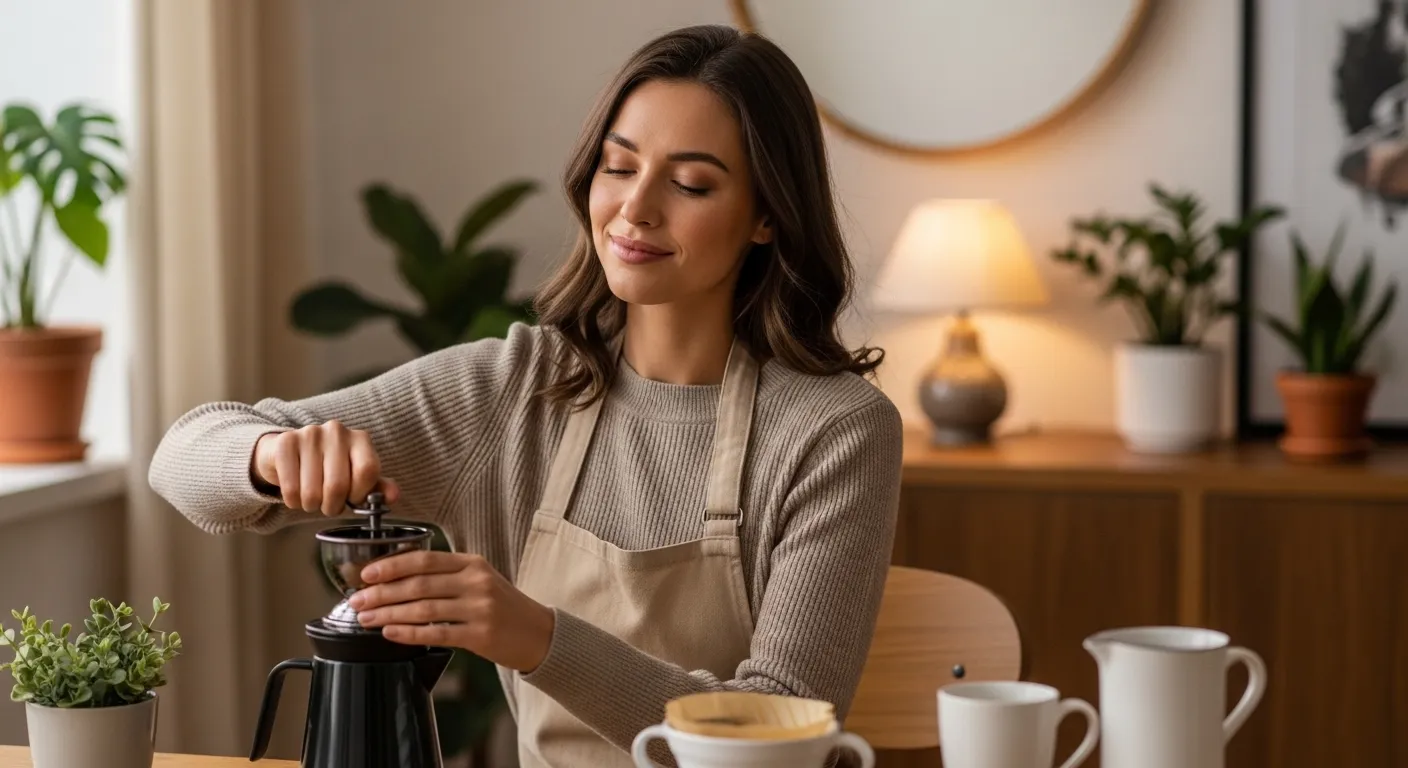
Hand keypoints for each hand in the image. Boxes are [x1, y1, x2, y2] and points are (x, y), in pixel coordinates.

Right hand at [251, 420, 400, 515]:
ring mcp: (310, 434)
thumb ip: (376, 488)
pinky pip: (291, 488)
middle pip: (338, 485)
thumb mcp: (356, 477)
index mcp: (360, 438)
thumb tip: (394, 496)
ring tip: (311, 500)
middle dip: (332, 506)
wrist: (289, 453)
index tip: (351, 499)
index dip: (359, 494)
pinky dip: (293, 501)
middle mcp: (337, 431)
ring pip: (312, 491)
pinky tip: (296, 494)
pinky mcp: (286, 442)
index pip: (367, 471)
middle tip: (328, 506)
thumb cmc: (328, 469)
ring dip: (311, 505)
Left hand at [348, 551, 555, 672]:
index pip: (424, 559)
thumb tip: (397, 579)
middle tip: (357, 600)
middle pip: (418, 583)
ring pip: (423, 608)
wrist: (539, 634)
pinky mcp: (480, 635)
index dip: (391, 565)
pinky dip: (409, 633)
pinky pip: (436, 633)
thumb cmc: (504, 607)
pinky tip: (391, 632)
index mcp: (472, 563)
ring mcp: (479, 608)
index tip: (366, 573)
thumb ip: (447, 575)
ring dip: (388, 613)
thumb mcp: (480, 579)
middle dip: (381, 592)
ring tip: (366, 619)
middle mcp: (476, 581)